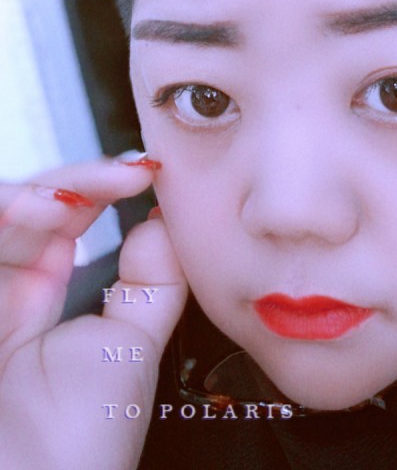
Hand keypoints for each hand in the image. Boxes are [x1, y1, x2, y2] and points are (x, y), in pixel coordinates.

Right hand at [0, 157, 187, 469]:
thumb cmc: (78, 439)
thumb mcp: (131, 345)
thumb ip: (152, 281)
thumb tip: (167, 220)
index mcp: (43, 291)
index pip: (68, 215)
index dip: (103, 184)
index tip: (147, 170)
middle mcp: (4, 286)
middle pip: (33, 205)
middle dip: (77, 181)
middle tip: (124, 176)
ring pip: (1, 216)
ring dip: (34, 198)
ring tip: (70, 200)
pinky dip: (3, 217)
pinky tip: (28, 210)